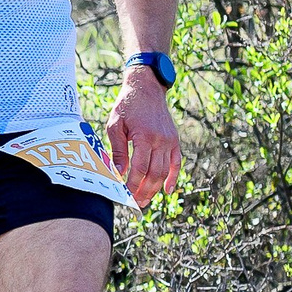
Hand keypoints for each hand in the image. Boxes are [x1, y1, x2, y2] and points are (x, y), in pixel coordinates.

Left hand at [106, 65, 182, 206]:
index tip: (123, 196)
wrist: (146, 87)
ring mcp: (170, 141)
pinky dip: (173, 178)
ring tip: (144, 200)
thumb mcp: (115, 125)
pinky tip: (167, 191)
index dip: (132, 185)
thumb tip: (116, 173)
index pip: (139, 169)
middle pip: (154, 174)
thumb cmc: (127, 105)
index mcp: (145, 136)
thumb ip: (117, 150)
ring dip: (155, 188)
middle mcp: (161, 140)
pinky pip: (176, 163)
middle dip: (143, 191)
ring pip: (164, 172)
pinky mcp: (174, 140)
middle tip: (134, 204)